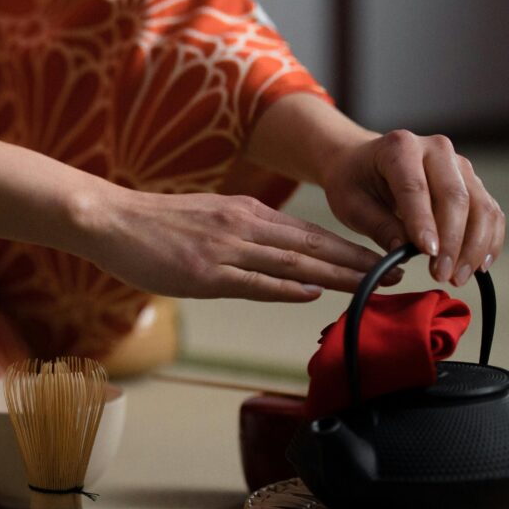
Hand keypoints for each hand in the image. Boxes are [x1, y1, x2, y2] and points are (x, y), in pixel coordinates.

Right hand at [76, 188, 397, 302]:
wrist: (110, 219)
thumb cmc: (154, 224)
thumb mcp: (209, 217)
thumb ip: (245, 234)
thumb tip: (281, 261)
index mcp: (246, 213)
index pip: (310, 234)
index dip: (349, 248)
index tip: (383, 260)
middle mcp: (242, 226)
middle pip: (313, 247)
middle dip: (359, 262)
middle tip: (398, 273)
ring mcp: (224, 249)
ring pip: (293, 263)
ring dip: (338, 275)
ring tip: (373, 286)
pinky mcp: (203, 272)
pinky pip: (254, 282)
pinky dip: (287, 288)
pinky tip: (313, 295)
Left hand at [319, 130, 505, 285]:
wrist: (363, 162)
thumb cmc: (354, 181)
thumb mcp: (351, 204)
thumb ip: (379, 225)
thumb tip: (404, 250)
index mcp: (400, 147)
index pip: (415, 187)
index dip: (424, 222)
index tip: (428, 254)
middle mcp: (437, 149)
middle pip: (455, 196)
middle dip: (452, 241)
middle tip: (442, 275)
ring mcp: (460, 165)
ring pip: (480, 206)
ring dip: (474, 246)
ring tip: (458, 276)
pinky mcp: (473, 182)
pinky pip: (490, 212)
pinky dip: (489, 240)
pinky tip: (479, 265)